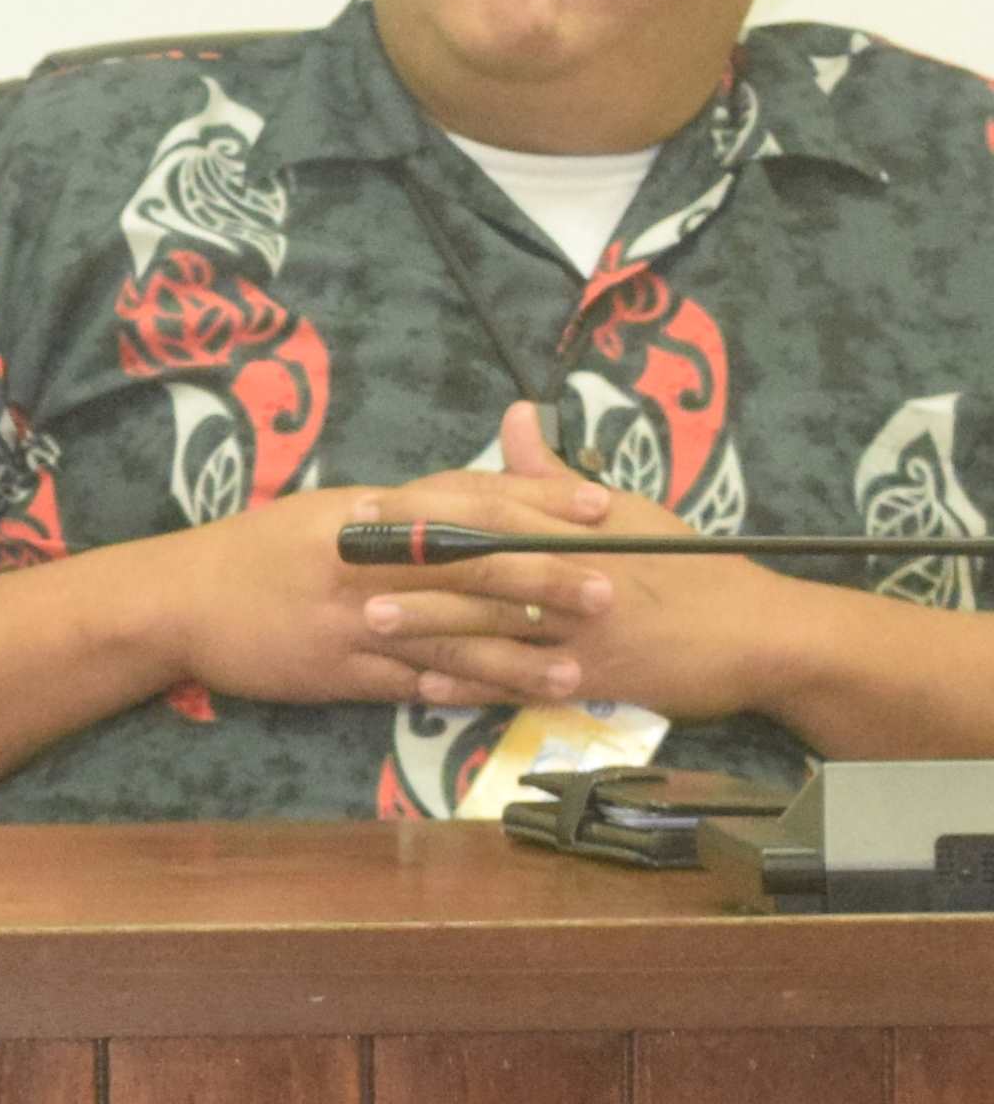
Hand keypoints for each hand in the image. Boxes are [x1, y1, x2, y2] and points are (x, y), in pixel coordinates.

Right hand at [161, 406, 632, 709]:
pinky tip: (502, 706)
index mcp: (366, 512)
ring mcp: (351, 621)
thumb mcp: (325, 511)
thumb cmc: (254, 551)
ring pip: (449, 637)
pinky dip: (458, 696)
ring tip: (576, 672)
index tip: (600, 505)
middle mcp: (365, 561)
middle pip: (469, 567)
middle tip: (609, 591)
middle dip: (543, 579)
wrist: (175, 601)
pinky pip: (410, 685)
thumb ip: (400, 509)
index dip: (537, 502)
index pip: (466, 499)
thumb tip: (474, 498)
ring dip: (515, 657)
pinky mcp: (337, 672)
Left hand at [369, 401, 807, 722]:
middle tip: (342, 553)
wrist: (762, 634)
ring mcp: (583, 628)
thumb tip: (516, 416)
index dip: (424, 504)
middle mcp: (575, 573)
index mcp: (579, 528)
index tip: (367, 501)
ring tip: (368, 618)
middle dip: (409, 557)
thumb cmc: (692, 568)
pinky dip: (474, 686)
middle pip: (481, 560)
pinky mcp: (595, 677)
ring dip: (429, 621)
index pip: (491, 506)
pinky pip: (522, 684)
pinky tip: (424, 687)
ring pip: (493, 623)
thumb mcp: (631, 512)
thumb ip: (557, 476)